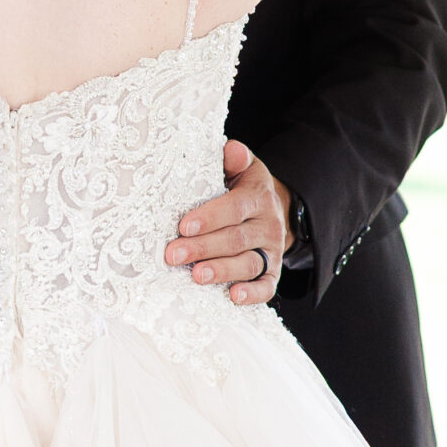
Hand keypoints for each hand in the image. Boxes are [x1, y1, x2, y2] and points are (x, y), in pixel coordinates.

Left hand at [165, 140, 288, 305]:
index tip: (184, 226)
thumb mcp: (243, 168)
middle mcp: (268, 224)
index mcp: (258, 196)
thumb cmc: (243, 188)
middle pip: (236, 239)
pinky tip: (233, 297)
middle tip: (174, 255)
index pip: (235, 207)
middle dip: (203, 247)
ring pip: (249, 263)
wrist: (272, 210)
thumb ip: (235, 159)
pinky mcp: (273, 272)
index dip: (210, 217)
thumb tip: (231, 149)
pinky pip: (267, 286)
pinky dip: (252, 294)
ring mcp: (271, 250)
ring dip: (222, 271)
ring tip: (197, 276)